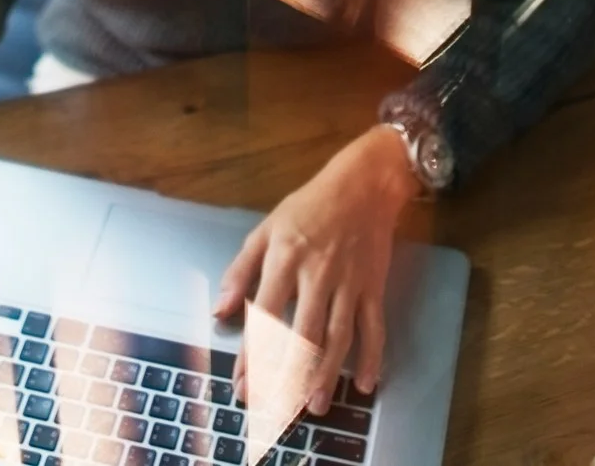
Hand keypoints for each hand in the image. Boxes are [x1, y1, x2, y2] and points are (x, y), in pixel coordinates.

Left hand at [214, 126, 420, 413]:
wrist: (363, 184)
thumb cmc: (310, 206)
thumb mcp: (267, 228)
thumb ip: (241, 270)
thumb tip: (220, 309)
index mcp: (285, 258)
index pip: (265, 315)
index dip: (252, 353)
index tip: (242, 384)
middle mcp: (318, 274)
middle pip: (303, 333)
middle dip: (289, 374)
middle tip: (278, 409)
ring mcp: (349, 282)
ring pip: (338, 336)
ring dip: (327, 373)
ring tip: (316, 404)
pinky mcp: (374, 286)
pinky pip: (374, 327)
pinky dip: (372, 356)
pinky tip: (365, 383)